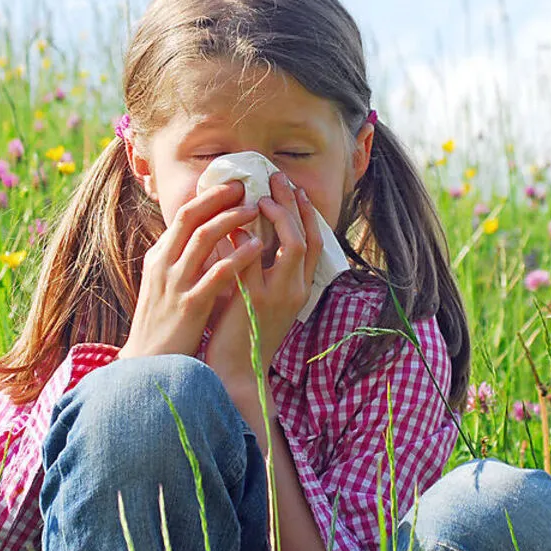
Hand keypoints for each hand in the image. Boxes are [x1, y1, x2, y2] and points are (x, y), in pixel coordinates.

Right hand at [118, 181, 264, 359]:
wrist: (150, 364)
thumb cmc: (163, 325)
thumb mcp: (164, 286)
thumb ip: (179, 261)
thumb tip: (202, 237)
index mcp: (158, 258)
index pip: (182, 216)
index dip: (208, 197)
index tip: (232, 185)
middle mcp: (163, 265)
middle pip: (190, 218)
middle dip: (219, 198)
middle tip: (245, 185)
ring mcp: (175, 284)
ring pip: (202, 239)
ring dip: (230, 220)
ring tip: (255, 209)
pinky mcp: (190, 305)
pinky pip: (217, 274)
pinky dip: (237, 256)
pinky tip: (256, 247)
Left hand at [204, 172, 322, 384]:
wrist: (236, 371)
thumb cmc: (243, 333)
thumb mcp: (261, 297)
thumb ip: (260, 268)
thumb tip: (246, 230)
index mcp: (300, 290)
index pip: (315, 243)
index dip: (307, 213)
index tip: (295, 189)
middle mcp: (295, 290)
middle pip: (306, 236)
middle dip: (294, 204)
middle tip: (278, 178)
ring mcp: (277, 295)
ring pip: (290, 243)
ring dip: (278, 213)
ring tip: (262, 193)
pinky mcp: (253, 300)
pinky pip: (253, 258)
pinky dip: (246, 235)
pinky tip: (235, 220)